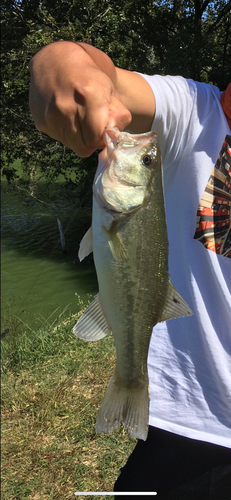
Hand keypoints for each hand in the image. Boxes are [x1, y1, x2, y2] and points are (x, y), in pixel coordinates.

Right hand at [29, 41, 131, 156]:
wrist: (55, 61)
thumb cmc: (88, 77)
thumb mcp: (111, 91)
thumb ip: (119, 116)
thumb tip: (112, 138)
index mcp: (88, 96)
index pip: (95, 139)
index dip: (102, 139)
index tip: (102, 130)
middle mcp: (66, 107)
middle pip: (83, 147)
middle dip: (90, 140)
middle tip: (91, 126)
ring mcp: (50, 115)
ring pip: (70, 145)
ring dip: (77, 137)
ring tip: (77, 117)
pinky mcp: (40, 121)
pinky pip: (58, 138)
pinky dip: (64, 132)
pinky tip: (64, 114)